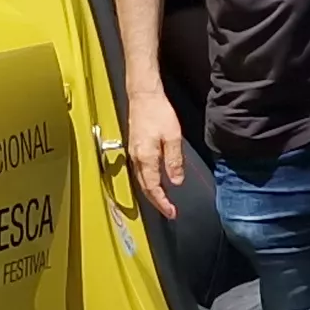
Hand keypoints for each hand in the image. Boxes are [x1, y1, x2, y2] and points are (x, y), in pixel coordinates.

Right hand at [124, 85, 188, 219]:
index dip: (162, 202)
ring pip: (142, 180)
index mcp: (146, 158)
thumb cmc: (158, 113)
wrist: (143, 96)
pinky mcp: (134, 148)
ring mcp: (133, 153)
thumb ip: (174, 161)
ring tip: (164, 201)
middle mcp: (137, 159)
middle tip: (169, 211)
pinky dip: (148, 182)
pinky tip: (156, 181)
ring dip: (152, 193)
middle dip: (157, 202)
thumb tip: (176, 182)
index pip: (153, 188)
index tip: (172, 212)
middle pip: (145, 187)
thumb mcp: (173, 137)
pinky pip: (141, 171)